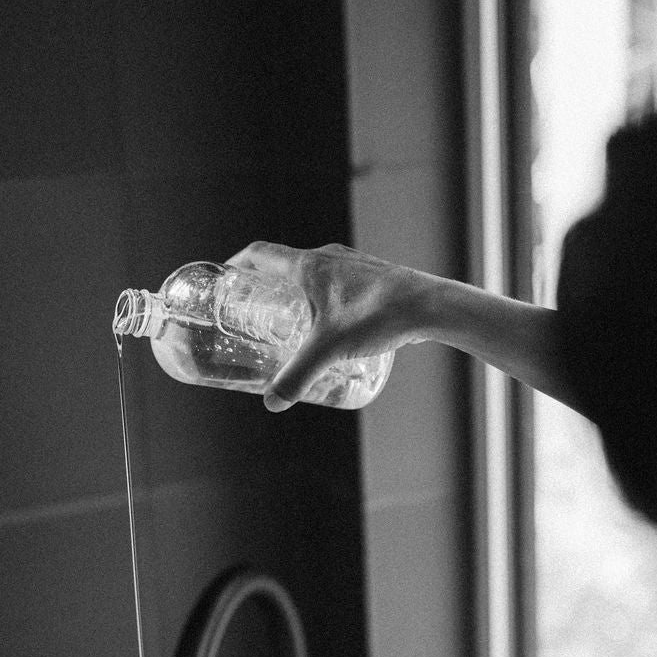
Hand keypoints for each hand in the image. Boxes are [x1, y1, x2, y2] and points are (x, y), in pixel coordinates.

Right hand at [224, 241, 432, 409]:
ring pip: (312, 273)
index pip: (260, 254)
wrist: (431, 306)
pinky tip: (328, 325)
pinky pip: (335, 283)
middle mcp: (329, 257)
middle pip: (283, 264)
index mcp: (310, 265)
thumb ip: (298, 376)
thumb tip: (273, 402)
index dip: (237, 265)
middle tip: (252, 310)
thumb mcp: (330, 349)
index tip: (224, 281)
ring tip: (287, 321)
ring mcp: (352, 266)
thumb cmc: (380, 315)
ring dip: (294, 291)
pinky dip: (321, 298)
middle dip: (263, 285)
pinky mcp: (371, 279)